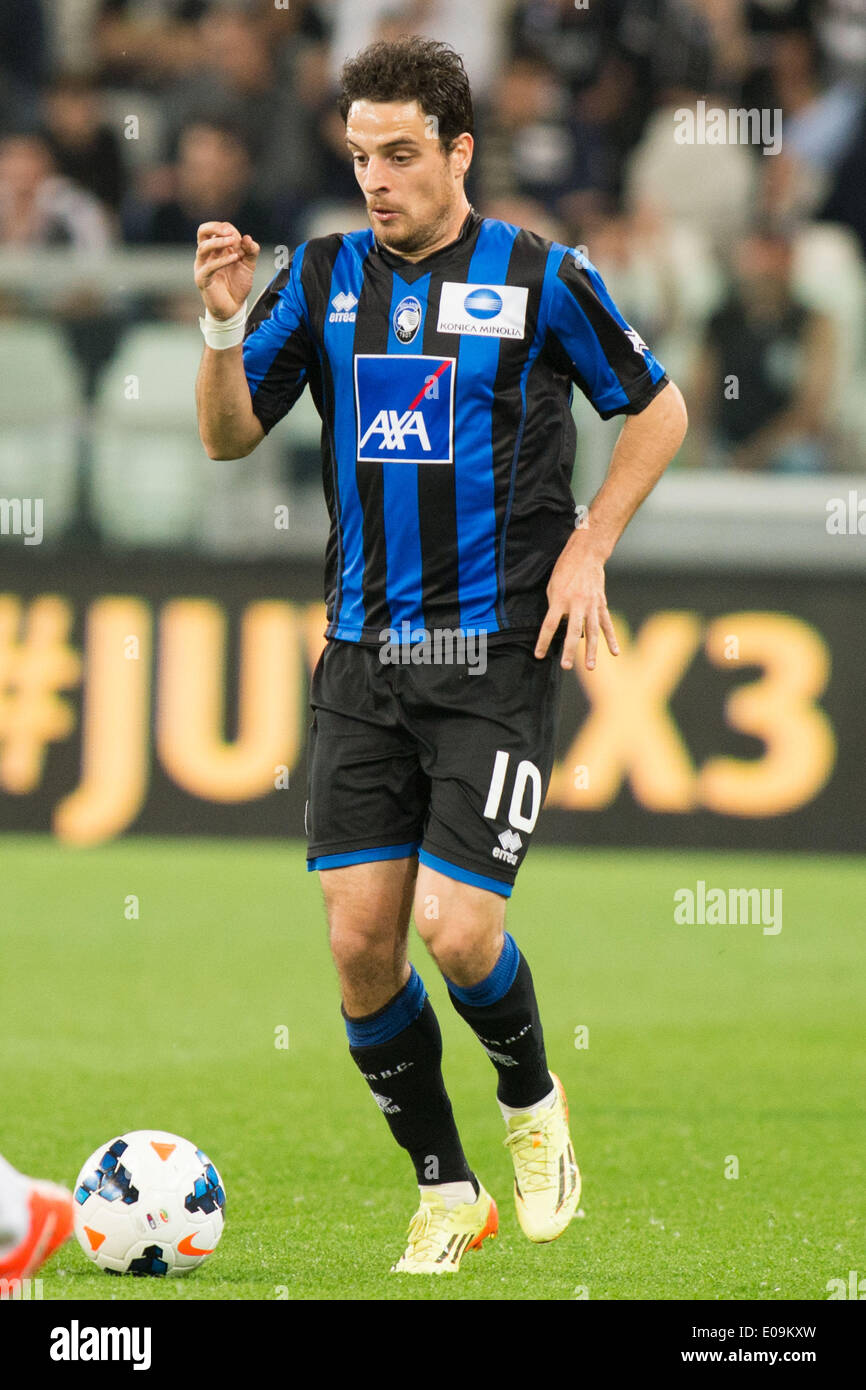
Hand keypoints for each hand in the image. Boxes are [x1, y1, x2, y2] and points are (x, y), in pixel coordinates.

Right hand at [194, 221, 259, 320]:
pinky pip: (209, 266)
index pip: (217, 229)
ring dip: (219, 242)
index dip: (230, 230)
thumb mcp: (249, 265)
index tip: (242, 241)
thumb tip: (247, 237)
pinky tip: (235, 258)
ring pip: (203, 247)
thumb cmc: (238, 284)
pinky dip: (222, 260)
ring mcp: (203, 266)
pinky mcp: (202, 279)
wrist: (233, 307)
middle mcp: (207, 254)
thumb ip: (251, 251)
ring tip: (234, 242)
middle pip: (202, 231)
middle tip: (231, 233)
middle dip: (216, 227)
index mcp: (216, 248)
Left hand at [534, 533, 619, 670]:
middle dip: (570, 650)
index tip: (539, 655)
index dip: (544, 641)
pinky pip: (606, 624)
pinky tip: (615, 652)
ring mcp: (591, 605)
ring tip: (590, 667)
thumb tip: (559, 627)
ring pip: (592, 632)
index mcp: (560, 599)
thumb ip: (555, 608)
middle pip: (572, 632)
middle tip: (566, 666)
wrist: (587, 554)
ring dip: (592, 651)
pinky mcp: (602, 605)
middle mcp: (576, 604)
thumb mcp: (552, 586)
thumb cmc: (565, 570)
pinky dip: (611, 639)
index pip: (550, 625)